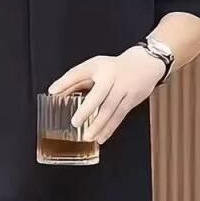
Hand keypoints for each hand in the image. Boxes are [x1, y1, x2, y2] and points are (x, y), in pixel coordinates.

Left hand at [47, 46, 165, 143]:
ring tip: (88, 136)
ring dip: (99, 125)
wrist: (145, 63)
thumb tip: (55, 91)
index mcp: (99, 67)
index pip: (79, 73)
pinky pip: (119, 116)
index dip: (66, 82)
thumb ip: (75, 80)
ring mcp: (124, 89)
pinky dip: (110, 128)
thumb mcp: (94, 67)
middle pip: (99, 95)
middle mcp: (111, 77)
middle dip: (87, 110)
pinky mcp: (132, 100)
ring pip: (110, 109)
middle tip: (75, 122)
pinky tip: (101, 137)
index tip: (53, 91)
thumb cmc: (114, 67)